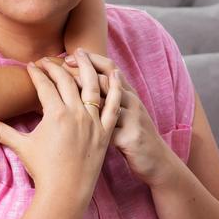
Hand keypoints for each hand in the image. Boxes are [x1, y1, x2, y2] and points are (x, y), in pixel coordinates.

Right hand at [0, 58, 121, 196]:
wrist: (66, 193)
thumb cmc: (42, 170)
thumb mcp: (21, 146)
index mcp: (56, 114)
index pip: (45, 84)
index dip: (36, 73)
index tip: (31, 66)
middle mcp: (76, 113)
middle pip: (66, 80)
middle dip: (56, 66)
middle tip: (48, 60)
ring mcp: (94, 121)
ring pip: (92, 85)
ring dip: (86, 66)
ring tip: (80, 52)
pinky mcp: (106, 131)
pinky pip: (114, 105)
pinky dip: (116, 88)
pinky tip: (115, 73)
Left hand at [68, 51, 174, 187]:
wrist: (159, 162)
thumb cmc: (134, 133)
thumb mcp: (124, 111)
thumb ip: (107, 96)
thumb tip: (81, 82)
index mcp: (128, 92)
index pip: (110, 66)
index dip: (89, 58)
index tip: (68, 56)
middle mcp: (131, 101)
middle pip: (106, 78)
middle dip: (81, 71)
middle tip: (60, 67)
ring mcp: (133, 118)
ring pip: (107, 100)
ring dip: (83, 94)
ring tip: (62, 92)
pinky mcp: (131, 137)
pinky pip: (108, 128)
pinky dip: (89, 125)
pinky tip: (71, 124)